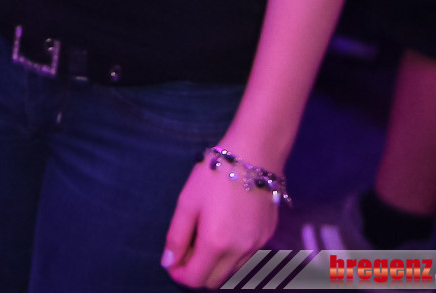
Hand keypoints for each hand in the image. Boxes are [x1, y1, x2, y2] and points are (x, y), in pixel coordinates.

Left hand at [161, 156, 279, 286]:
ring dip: (214, 264)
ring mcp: (257, 245)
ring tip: (203, 236)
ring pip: (231, 271)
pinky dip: (231, 254)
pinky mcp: (267, 236)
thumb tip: (168, 263)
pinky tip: (224, 229)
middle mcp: (240, 252)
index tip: (171, 261)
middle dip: (196, 272)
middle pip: (214, 280)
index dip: (179, 274)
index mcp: (217, 244)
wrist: (254, 155)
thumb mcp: (187, 203)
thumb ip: (177, 236)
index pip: (196, 279)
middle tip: (186, 248)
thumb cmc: (214, 175)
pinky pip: (245, 257)